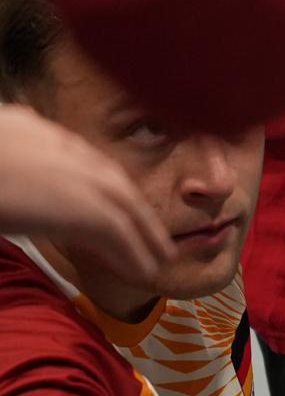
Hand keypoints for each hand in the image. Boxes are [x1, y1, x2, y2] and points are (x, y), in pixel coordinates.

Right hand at [0, 105, 174, 282]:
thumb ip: (9, 144)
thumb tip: (16, 124)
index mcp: (38, 131)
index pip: (84, 162)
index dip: (104, 190)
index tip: (117, 212)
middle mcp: (64, 148)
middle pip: (113, 181)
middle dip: (134, 211)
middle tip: (151, 238)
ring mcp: (76, 174)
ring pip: (124, 206)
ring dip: (145, 235)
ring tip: (158, 260)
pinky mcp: (81, 205)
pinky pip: (118, 233)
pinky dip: (134, 252)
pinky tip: (144, 271)